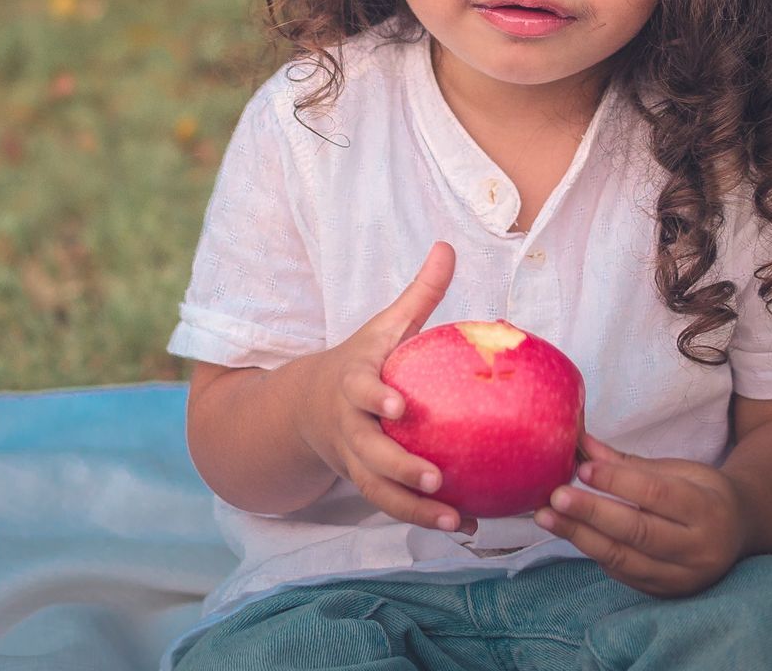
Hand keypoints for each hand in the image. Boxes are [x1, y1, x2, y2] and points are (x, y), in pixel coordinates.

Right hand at [291, 241, 477, 534]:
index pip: (360, 390)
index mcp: (353, 382)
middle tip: (436, 478)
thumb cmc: (361, 360)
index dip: (375, 398)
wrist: (307, 406)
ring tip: (455, 520)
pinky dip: (424, 518)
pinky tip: (464, 525)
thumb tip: (447, 247)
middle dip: (399, 468)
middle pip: (369, 452)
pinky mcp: (365, 482)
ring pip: (379, 490)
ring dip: (415, 508)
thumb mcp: (384, 326)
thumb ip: (419, 293)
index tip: (398, 407)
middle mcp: (350, 426)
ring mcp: (354, 459)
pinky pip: (391, 506)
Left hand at [532, 432, 748, 597]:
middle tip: (555, 496)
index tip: (581, 468)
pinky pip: (622, 573)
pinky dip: (594, 552)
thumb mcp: (679, 469)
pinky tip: (571, 533)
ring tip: (547, 516)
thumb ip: (629, 461)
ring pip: (624, 559)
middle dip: (591, 513)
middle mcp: (699, 549)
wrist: (740, 533)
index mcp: (706, 509)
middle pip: (638, 532)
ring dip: (580, 537)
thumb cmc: (704, 493)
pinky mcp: (666, 593)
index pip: (656, 494)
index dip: (617, 481)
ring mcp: (683, 577)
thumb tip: (580, 441)